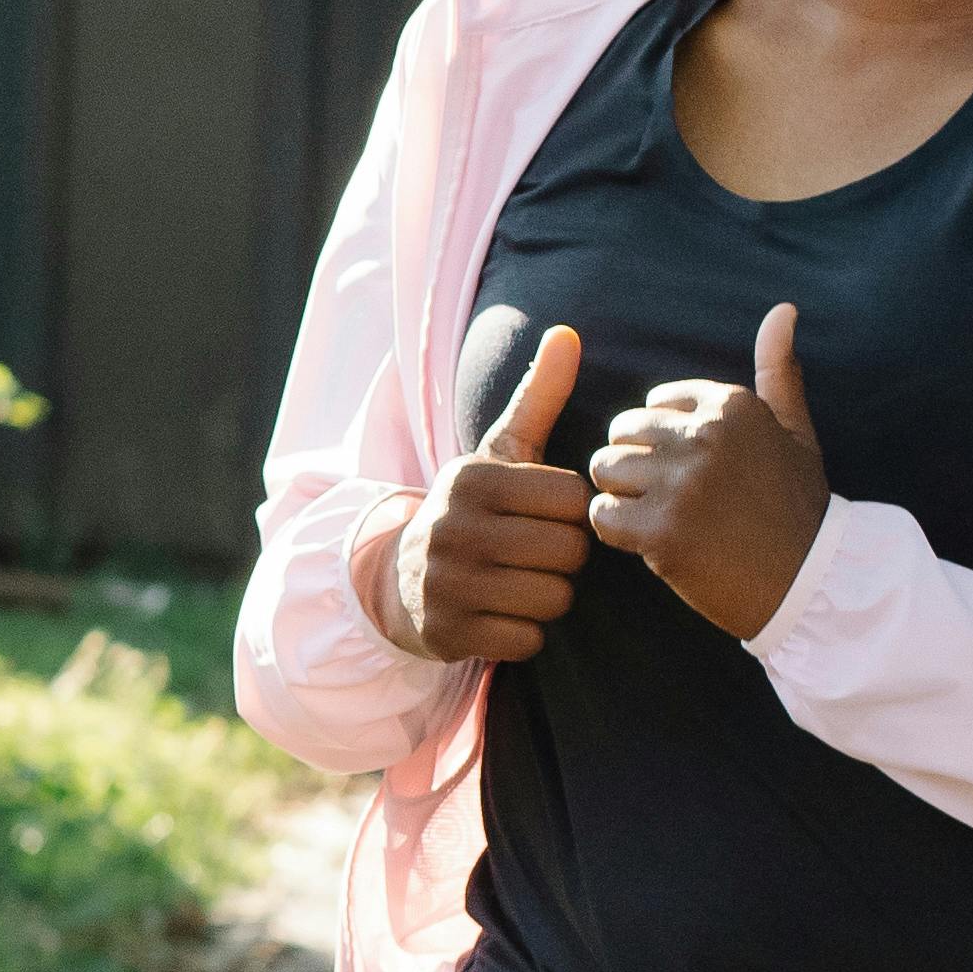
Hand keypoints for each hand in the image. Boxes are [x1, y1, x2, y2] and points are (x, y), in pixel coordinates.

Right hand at [347, 319, 592, 663]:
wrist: (400, 579)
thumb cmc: (473, 510)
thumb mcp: (499, 453)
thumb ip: (538, 396)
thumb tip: (568, 332)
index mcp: (472, 478)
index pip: (573, 500)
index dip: (571, 513)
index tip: (543, 515)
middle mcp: (454, 527)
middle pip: (568, 552)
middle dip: (564, 558)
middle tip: (536, 553)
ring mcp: (447, 583)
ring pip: (553, 598)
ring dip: (548, 596)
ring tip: (522, 581)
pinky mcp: (447, 632)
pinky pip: (528, 639)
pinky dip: (525, 632)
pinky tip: (503, 613)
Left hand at [585, 305, 827, 639]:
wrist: (810, 584)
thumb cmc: (799, 508)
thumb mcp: (796, 431)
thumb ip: (778, 370)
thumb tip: (783, 308)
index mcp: (732, 405)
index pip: (655, 402)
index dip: (664, 439)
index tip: (694, 470)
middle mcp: (707, 436)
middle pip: (622, 431)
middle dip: (635, 464)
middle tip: (670, 498)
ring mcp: (682, 483)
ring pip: (605, 469)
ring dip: (622, 496)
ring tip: (660, 517)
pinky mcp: (661, 530)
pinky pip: (602, 515)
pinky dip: (616, 532)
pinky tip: (651, 542)